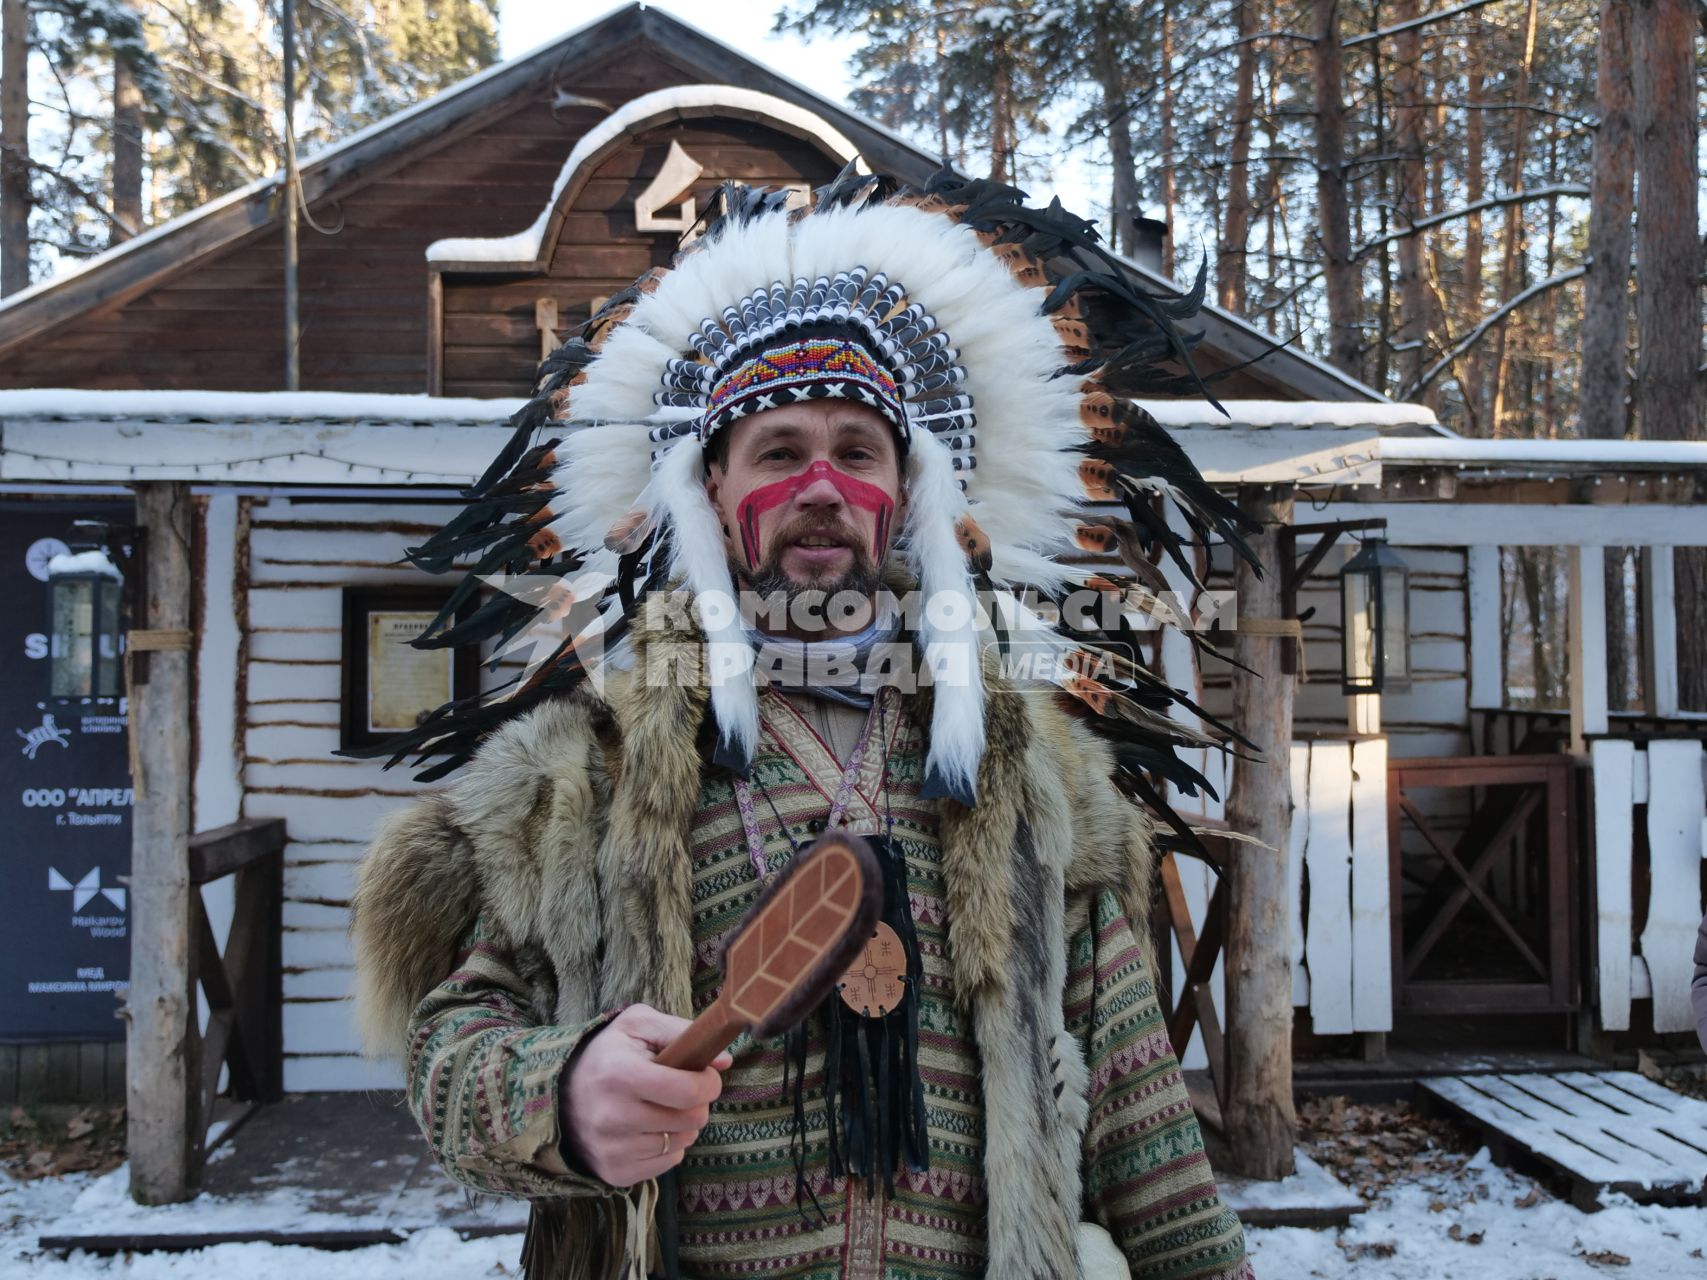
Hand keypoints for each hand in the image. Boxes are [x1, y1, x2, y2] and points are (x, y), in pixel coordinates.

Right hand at [561, 1003, 731, 1186]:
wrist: (558, 1093)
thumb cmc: (607, 1054)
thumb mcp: (638, 1026)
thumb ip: (681, 1032)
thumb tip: (724, 1061)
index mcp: (621, 1075)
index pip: (687, 1091)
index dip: (708, 1082)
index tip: (706, 1074)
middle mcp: (613, 1117)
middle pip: (691, 1119)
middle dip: (697, 1102)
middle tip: (681, 1090)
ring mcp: (613, 1150)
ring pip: (683, 1142)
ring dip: (683, 1124)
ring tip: (661, 1107)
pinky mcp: (615, 1173)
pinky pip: (668, 1163)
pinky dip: (669, 1146)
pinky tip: (649, 1128)